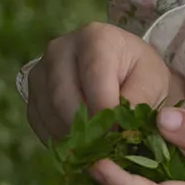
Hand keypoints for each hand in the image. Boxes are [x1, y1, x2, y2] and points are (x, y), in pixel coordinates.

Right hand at [26, 22, 184, 143]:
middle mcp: (59, 49)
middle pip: (65, 100)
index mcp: (94, 38)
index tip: (122, 134)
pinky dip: (61, 140)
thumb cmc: (138, 72)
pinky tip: (82, 140)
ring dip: (75, 138)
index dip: (107, 114)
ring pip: (50, 116)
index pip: (94, 81)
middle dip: (89, 130)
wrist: (120, 69)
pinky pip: (40, 126)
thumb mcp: (152, 80)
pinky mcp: (31, 95)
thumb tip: (123, 128)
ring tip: (99, 143)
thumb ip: (141, 100)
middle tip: (109, 146)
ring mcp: (40, 72)